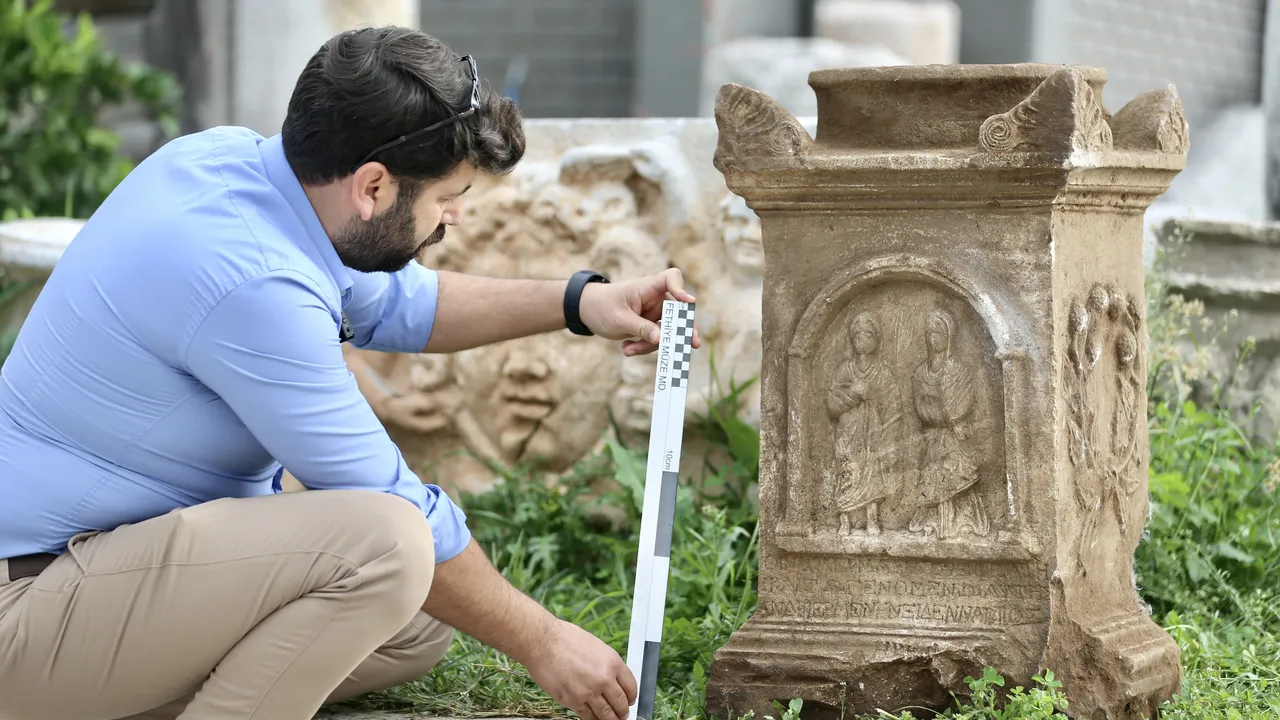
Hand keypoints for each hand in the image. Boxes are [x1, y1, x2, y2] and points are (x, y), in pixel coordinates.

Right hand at [525, 620, 636, 719]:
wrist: (542, 642)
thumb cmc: (564, 639)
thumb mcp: (595, 646)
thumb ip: (606, 664)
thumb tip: (612, 677)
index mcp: (612, 662)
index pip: (631, 686)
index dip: (632, 696)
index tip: (630, 700)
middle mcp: (604, 679)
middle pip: (621, 703)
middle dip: (623, 711)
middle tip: (622, 714)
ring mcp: (589, 692)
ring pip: (606, 714)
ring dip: (611, 719)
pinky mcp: (573, 701)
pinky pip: (588, 716)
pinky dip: (593, 719)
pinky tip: (594, 718)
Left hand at [578, 268, 701, 356]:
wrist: (586, 311)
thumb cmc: (600, 307)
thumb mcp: (619, 320)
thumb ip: (641, 328)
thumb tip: (662, 339)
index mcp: (647, 287)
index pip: (670, 278)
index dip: (681, 288)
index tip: (688, 302)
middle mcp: (655, 298)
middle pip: (679, 311)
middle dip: (683, 329)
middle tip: (692, 345)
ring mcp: (654, 312)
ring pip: (667, 331)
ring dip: (651, 344)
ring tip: (628, 350)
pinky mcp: (650, 325)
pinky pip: (657, 338)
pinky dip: (644, 346)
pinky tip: (628, 348)